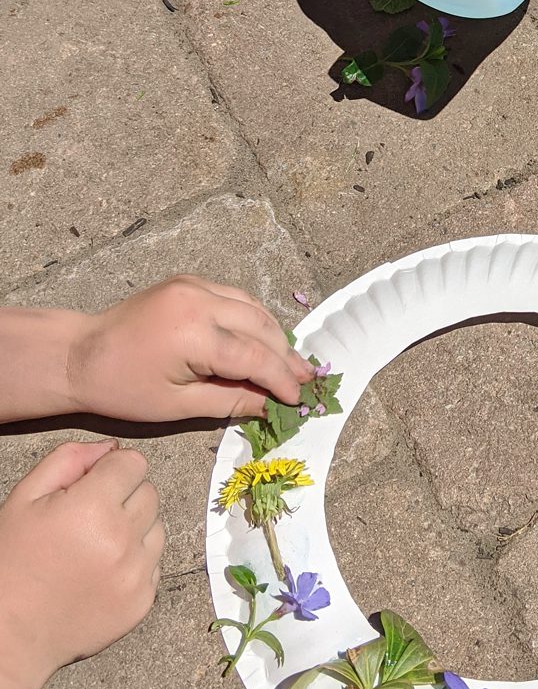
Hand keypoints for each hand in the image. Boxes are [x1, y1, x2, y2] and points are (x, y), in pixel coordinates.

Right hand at [0, 442, 163, 688]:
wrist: (10, 634)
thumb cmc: (11, 564)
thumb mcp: (25, 499)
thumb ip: (68, 461)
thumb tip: (110, 447)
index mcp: (92, 509)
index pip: (134, 463)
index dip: (112, 470)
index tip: (93, 485)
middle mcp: (122, 540)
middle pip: (149, 493)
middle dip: (124, 497)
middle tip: (89, 519)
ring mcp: (136, 574)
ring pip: (157, 527)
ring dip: (134, 529)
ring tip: (96, 547)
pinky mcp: (143, 601)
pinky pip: (155, 563)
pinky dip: (135, 562)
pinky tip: (102, 571)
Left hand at [66, 276, 313, 421]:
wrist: (81, 354)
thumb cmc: (122, 387)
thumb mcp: (177, 406)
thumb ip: (230, 400)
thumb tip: (271, 405)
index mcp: (194, 334)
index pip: (255, 357)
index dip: (281, 380)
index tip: (299, 399)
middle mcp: (199, 300)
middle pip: (261, 327)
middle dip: (285, 356)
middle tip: (306, 381)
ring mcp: (195, 285)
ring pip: (253, 308)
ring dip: (274, 335)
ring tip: (290, 363)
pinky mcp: (190, 282)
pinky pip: (235, 298)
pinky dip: (253, 319)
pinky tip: (262, 340)